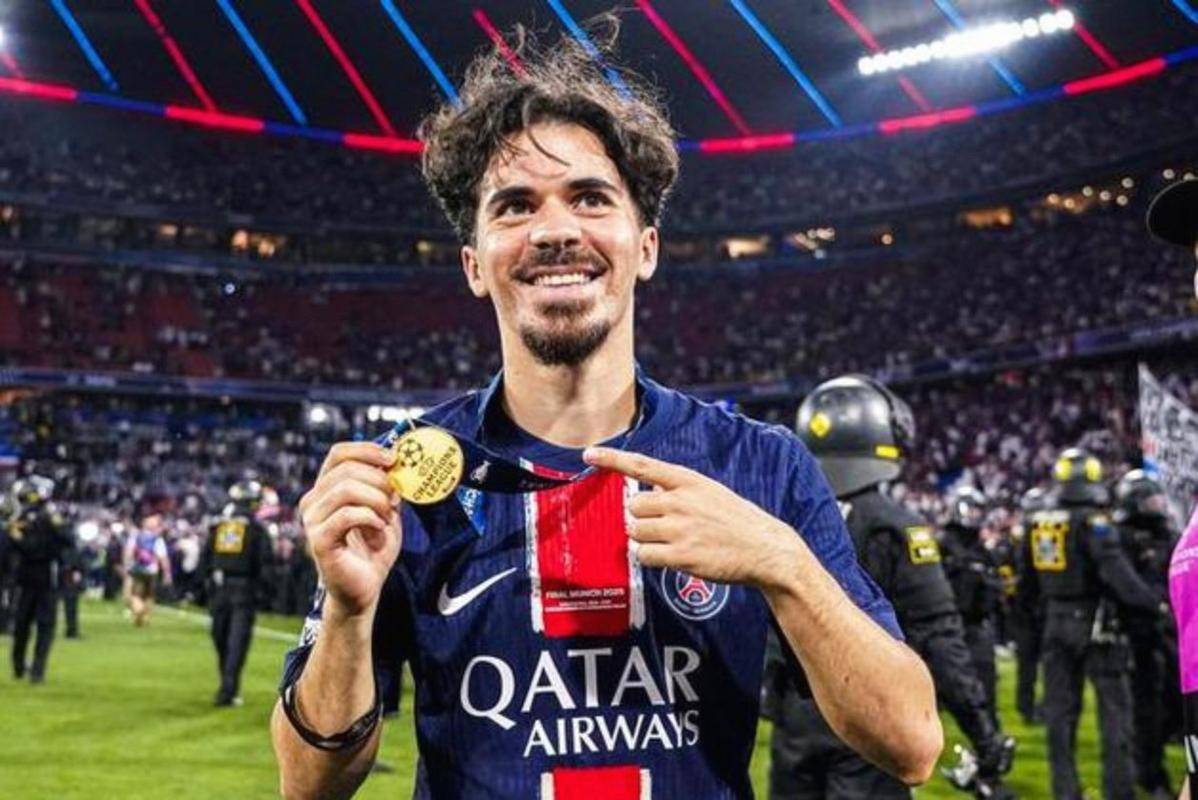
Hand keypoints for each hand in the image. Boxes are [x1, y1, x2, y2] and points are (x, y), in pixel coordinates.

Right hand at [298, 442, 402, 618]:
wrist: (366, 588)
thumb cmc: (374, 548)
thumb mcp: (386, 510)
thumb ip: (388, 487)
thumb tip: (399, 461)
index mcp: (327, 488)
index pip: (338, 453)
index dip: (366, 450)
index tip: (393, 459)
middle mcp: (313, 501)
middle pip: (346, 469)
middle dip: (379, 480)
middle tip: (395, 499)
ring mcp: (312, 520)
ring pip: (346, 489)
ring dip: (376, 500)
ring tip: (387, 518)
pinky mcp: (319, 540)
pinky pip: (346, 515)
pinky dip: (370, 518)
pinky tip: (379, 530)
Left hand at [583, 446, 800, 589]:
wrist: (766, 549)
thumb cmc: (735, 520)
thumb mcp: (709, 491)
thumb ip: (677, 490)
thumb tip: (641, 499)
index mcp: (688, 480)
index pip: (642, 464)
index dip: (612, 459)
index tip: (588, 454)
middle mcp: (681, 501)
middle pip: (633, 506)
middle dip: (641, 518)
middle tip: (662, 527)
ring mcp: (680, 528)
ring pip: (635, 532)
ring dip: (644, 539)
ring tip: (669, 542)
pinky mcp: (681, 556)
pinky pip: (644, 555)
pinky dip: (650, 558)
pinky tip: (669, 557)